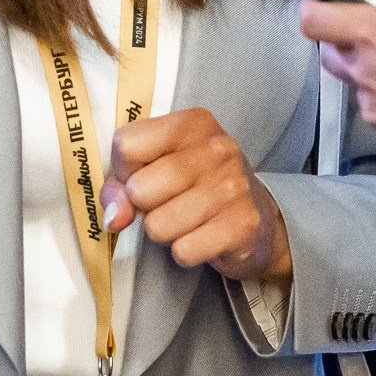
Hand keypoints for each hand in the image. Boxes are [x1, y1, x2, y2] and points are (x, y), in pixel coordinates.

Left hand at [103, 108, 290, 281]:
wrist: (261, 219)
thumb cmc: (199, 188)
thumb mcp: (160, 168)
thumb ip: (122, 185)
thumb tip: (114, 217)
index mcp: (192, 124)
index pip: (126, 144)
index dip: (123, 170)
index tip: (142, 176)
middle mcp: (216, 149)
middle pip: (140, 189)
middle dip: (144, 206)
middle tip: (167, 203)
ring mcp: (232, 187)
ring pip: (158, 226)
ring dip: (165, 232)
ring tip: (187, 220)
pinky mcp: (241, 226)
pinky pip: (183, 250)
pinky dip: (186, 251)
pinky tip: (203, 237)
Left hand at [300, 0, 375, 177]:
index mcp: (374, 35)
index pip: (316, 19)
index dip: (313, 7)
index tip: (319, 1)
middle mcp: (365, 72)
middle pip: (330, 53)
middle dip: (341, 40)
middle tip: (374, 33)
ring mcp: (375, 108)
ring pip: (358, 84)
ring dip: (375, 73)